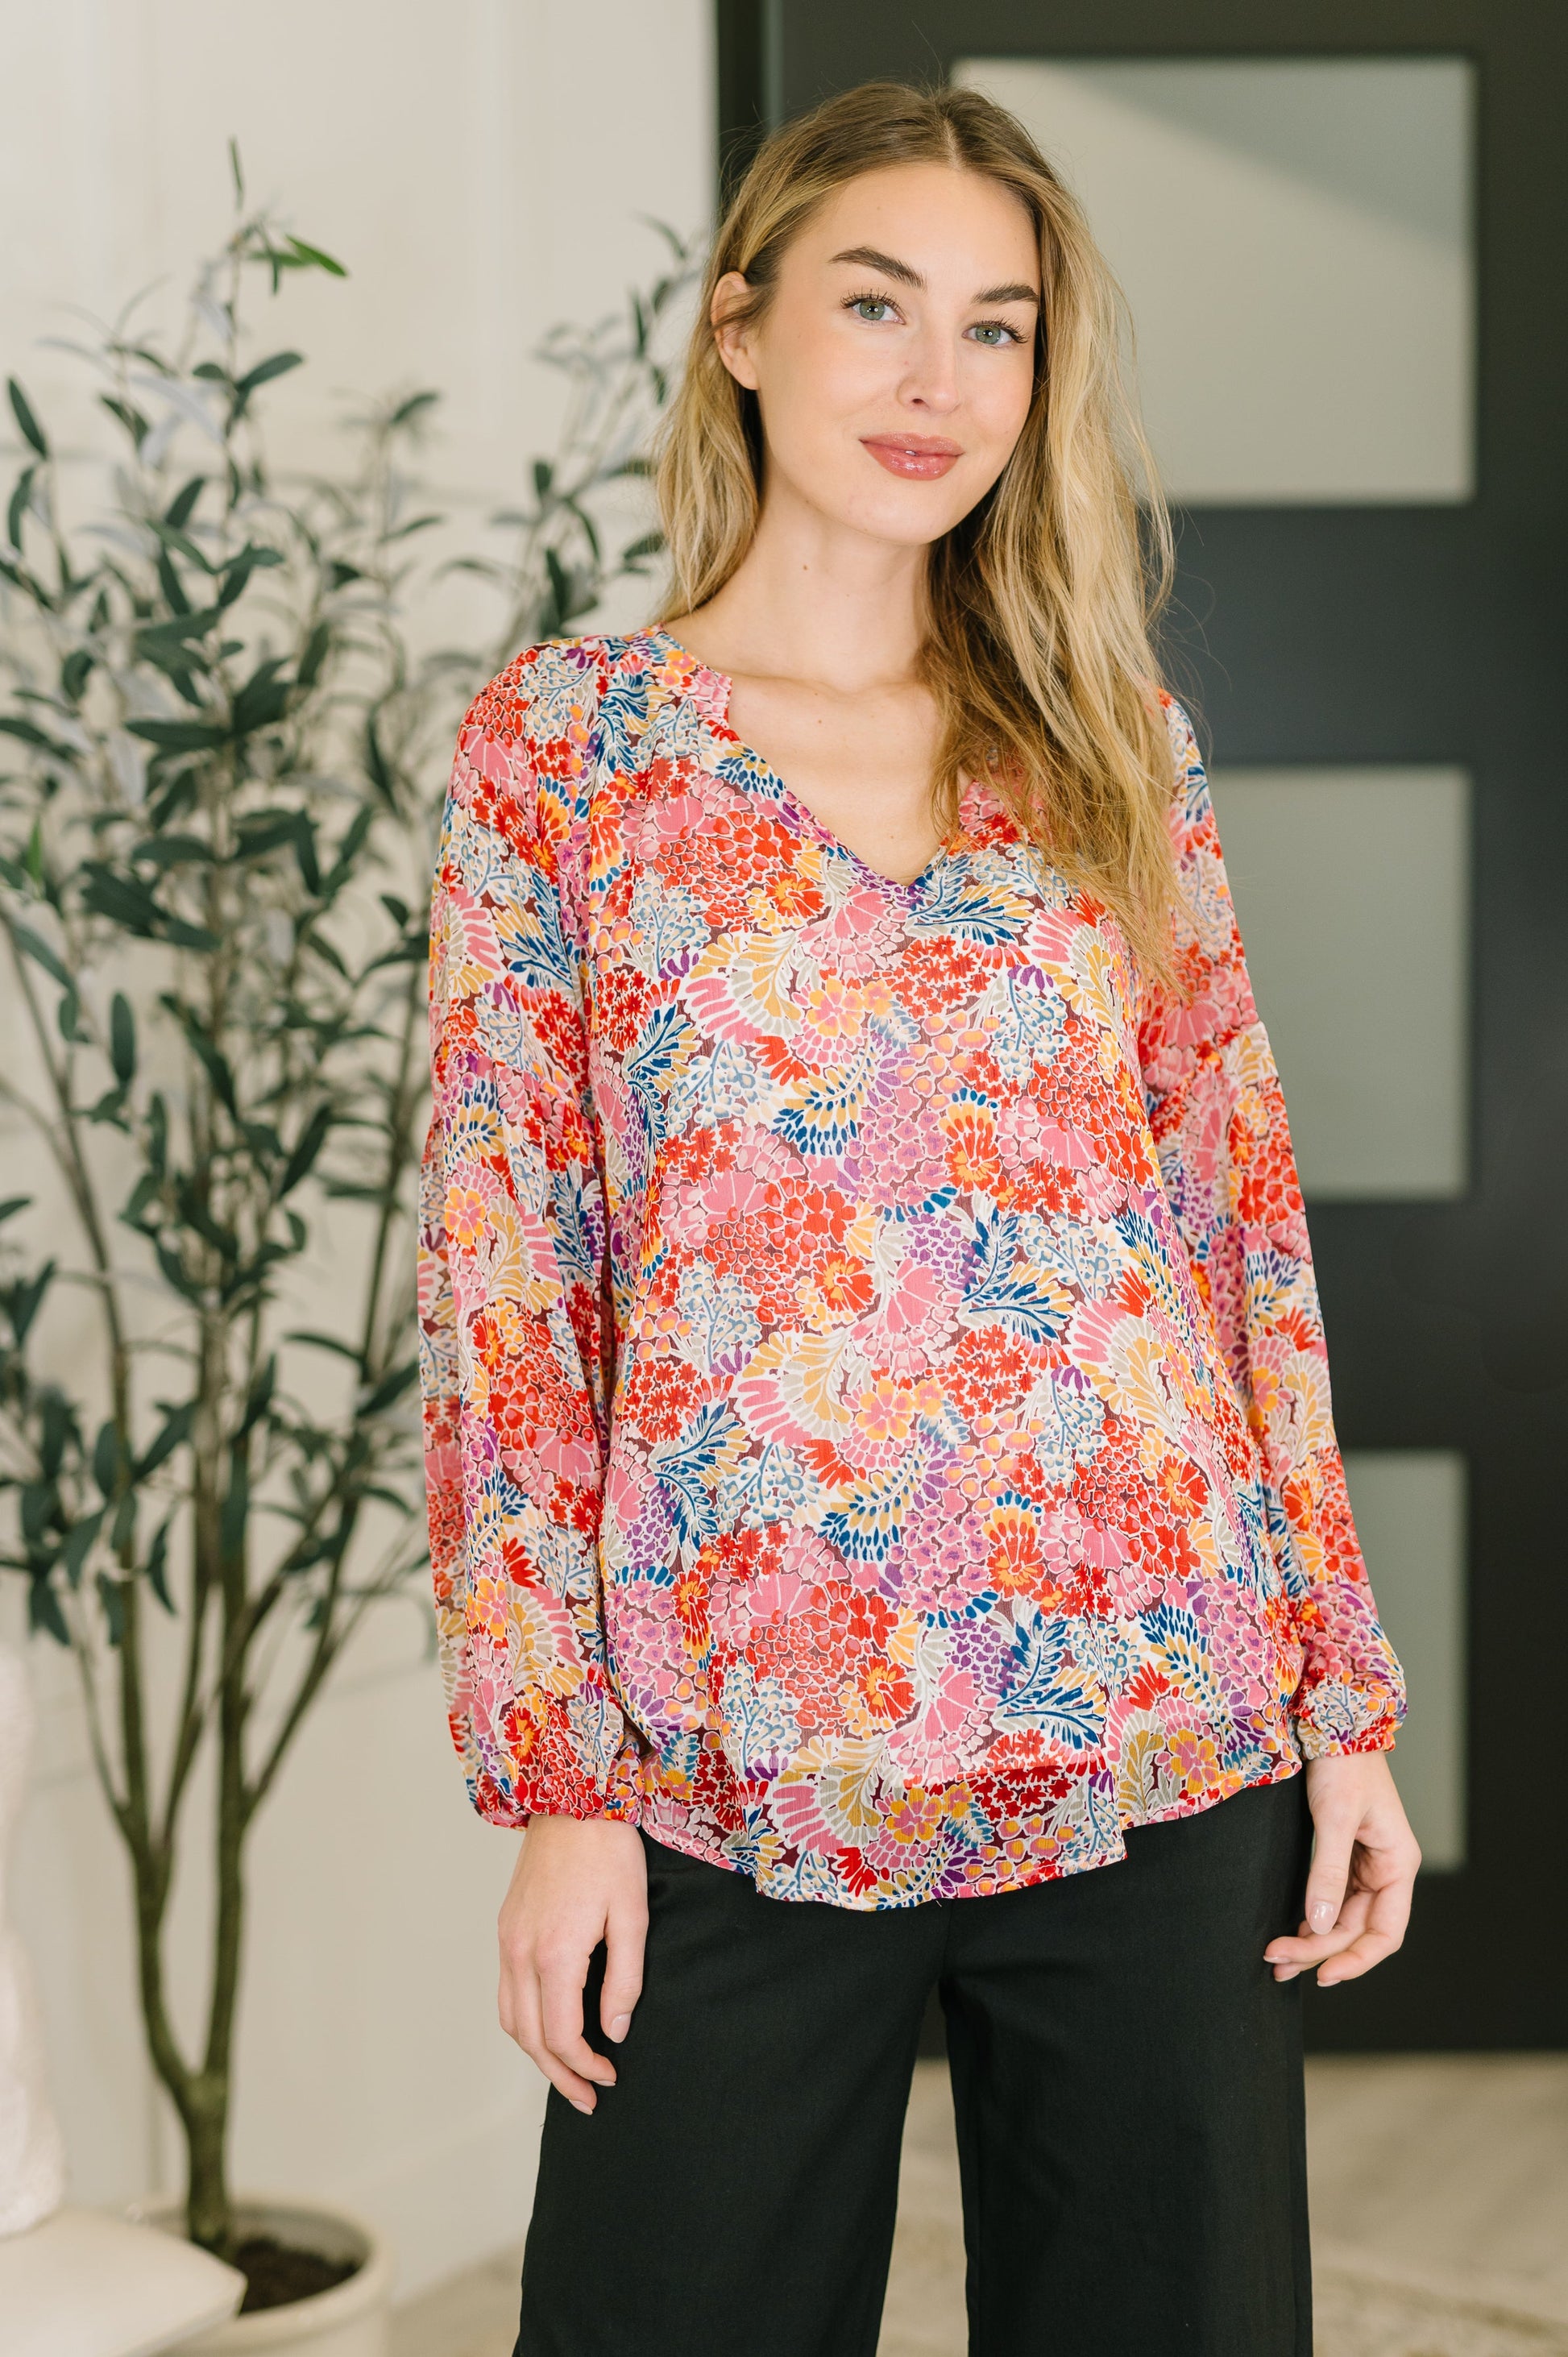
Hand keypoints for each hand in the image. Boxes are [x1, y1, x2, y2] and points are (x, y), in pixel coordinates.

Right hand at [497, 1815, 647, 2112]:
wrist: (572, 1798)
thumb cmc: (609, 1851)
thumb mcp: (632, 1915)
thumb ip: (624, 1979)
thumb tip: (614, 2031)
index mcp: (555, 1953)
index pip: (560, 2035)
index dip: (584, 2066)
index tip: (610, 2078)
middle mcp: (521, 1952)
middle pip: (529, 2037)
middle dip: (559, 2075)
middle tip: (588, 2098)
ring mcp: (508, 1939)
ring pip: (510, 2018)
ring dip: (536, 2054)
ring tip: (567, 2073)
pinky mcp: (506, 1928)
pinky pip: (506, 1990)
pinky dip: (523, 2021)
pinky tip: (548, 2026)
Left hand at [1264, 1751, 1419, 1986]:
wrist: (1333, 1723)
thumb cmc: (1343, 1764)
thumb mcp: (1335, 1818)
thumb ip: (1328, 1872)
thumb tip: (1320, 1925)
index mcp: (1398, 1864)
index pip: (1386, 1932)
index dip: (1357, 1960)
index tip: (1323, 1976)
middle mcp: (1385, 1870)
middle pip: (1356, 1929)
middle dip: (1318, 1950)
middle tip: (1277, 1962)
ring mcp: (1365, 1864)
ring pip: (1341, 1919)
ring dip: (1311, 1940)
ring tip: (1277, 1959)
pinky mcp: (1344, 1855)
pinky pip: (1331, 1899)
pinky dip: (1311, 1918)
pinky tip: (1291, 1931)